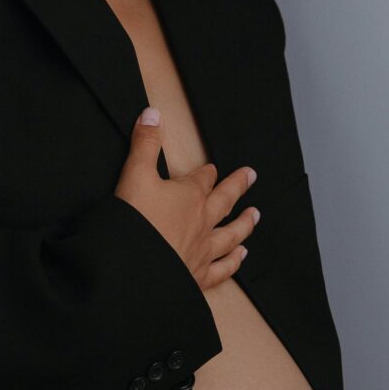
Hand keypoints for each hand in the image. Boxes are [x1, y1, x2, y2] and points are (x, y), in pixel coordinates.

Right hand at [114, 107, 259, 291]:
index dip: (208, 172)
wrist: (133, 269)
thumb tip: (153, 113)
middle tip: (251, 176)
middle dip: (237, 187)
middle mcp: (202, 222)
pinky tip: (241, 258)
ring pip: (231, 235)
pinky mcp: (197, 275)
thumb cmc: (134, 222)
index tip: (213, 168)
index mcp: (189, 196)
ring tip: (255, 216)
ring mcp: (203, 250)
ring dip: (244, 224)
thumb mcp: (134, 175)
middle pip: (225, 201)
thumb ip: (145, 144)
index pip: (203, 179)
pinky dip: (233, 263)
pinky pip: (222, 269)